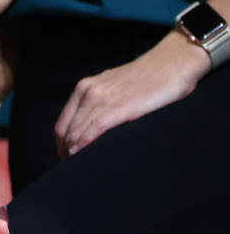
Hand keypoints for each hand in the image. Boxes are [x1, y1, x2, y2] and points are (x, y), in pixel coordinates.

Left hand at [54, 30, 209, 155]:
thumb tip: (92, 127)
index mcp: (85, 88)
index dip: (62, 144)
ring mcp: (102, 98)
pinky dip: (84, 144)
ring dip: (73, 152)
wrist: (172, 62)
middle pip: (66, 130)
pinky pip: (95, 128)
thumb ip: (100, 103)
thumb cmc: (147, 78)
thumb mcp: (114, 88)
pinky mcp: (120, 106)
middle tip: (71, 170)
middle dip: (65, 152)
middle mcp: (88, 91)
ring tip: (77, 169)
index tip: (67, 160)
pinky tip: (82, 156)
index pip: (63, 123)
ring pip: (77, 131)